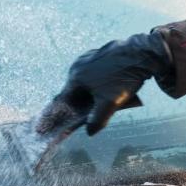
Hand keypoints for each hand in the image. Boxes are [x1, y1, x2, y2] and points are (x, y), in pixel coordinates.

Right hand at [36, 31, 172, 135]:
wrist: (144, 53)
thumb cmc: (124, 77)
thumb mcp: (110, 103)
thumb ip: (97, 120)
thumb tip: (89, 131)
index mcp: (76, 77)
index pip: (61, 101)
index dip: (53, 116)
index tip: (42, 128)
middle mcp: (79, 65)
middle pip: (73, 90)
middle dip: (74, 105)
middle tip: (73, 117)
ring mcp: (91, 57)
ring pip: (85, 80)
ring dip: (88, 93)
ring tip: (94, 103)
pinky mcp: (103, 54)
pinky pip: (95, 72)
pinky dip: (97, 83)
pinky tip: (106, 87)